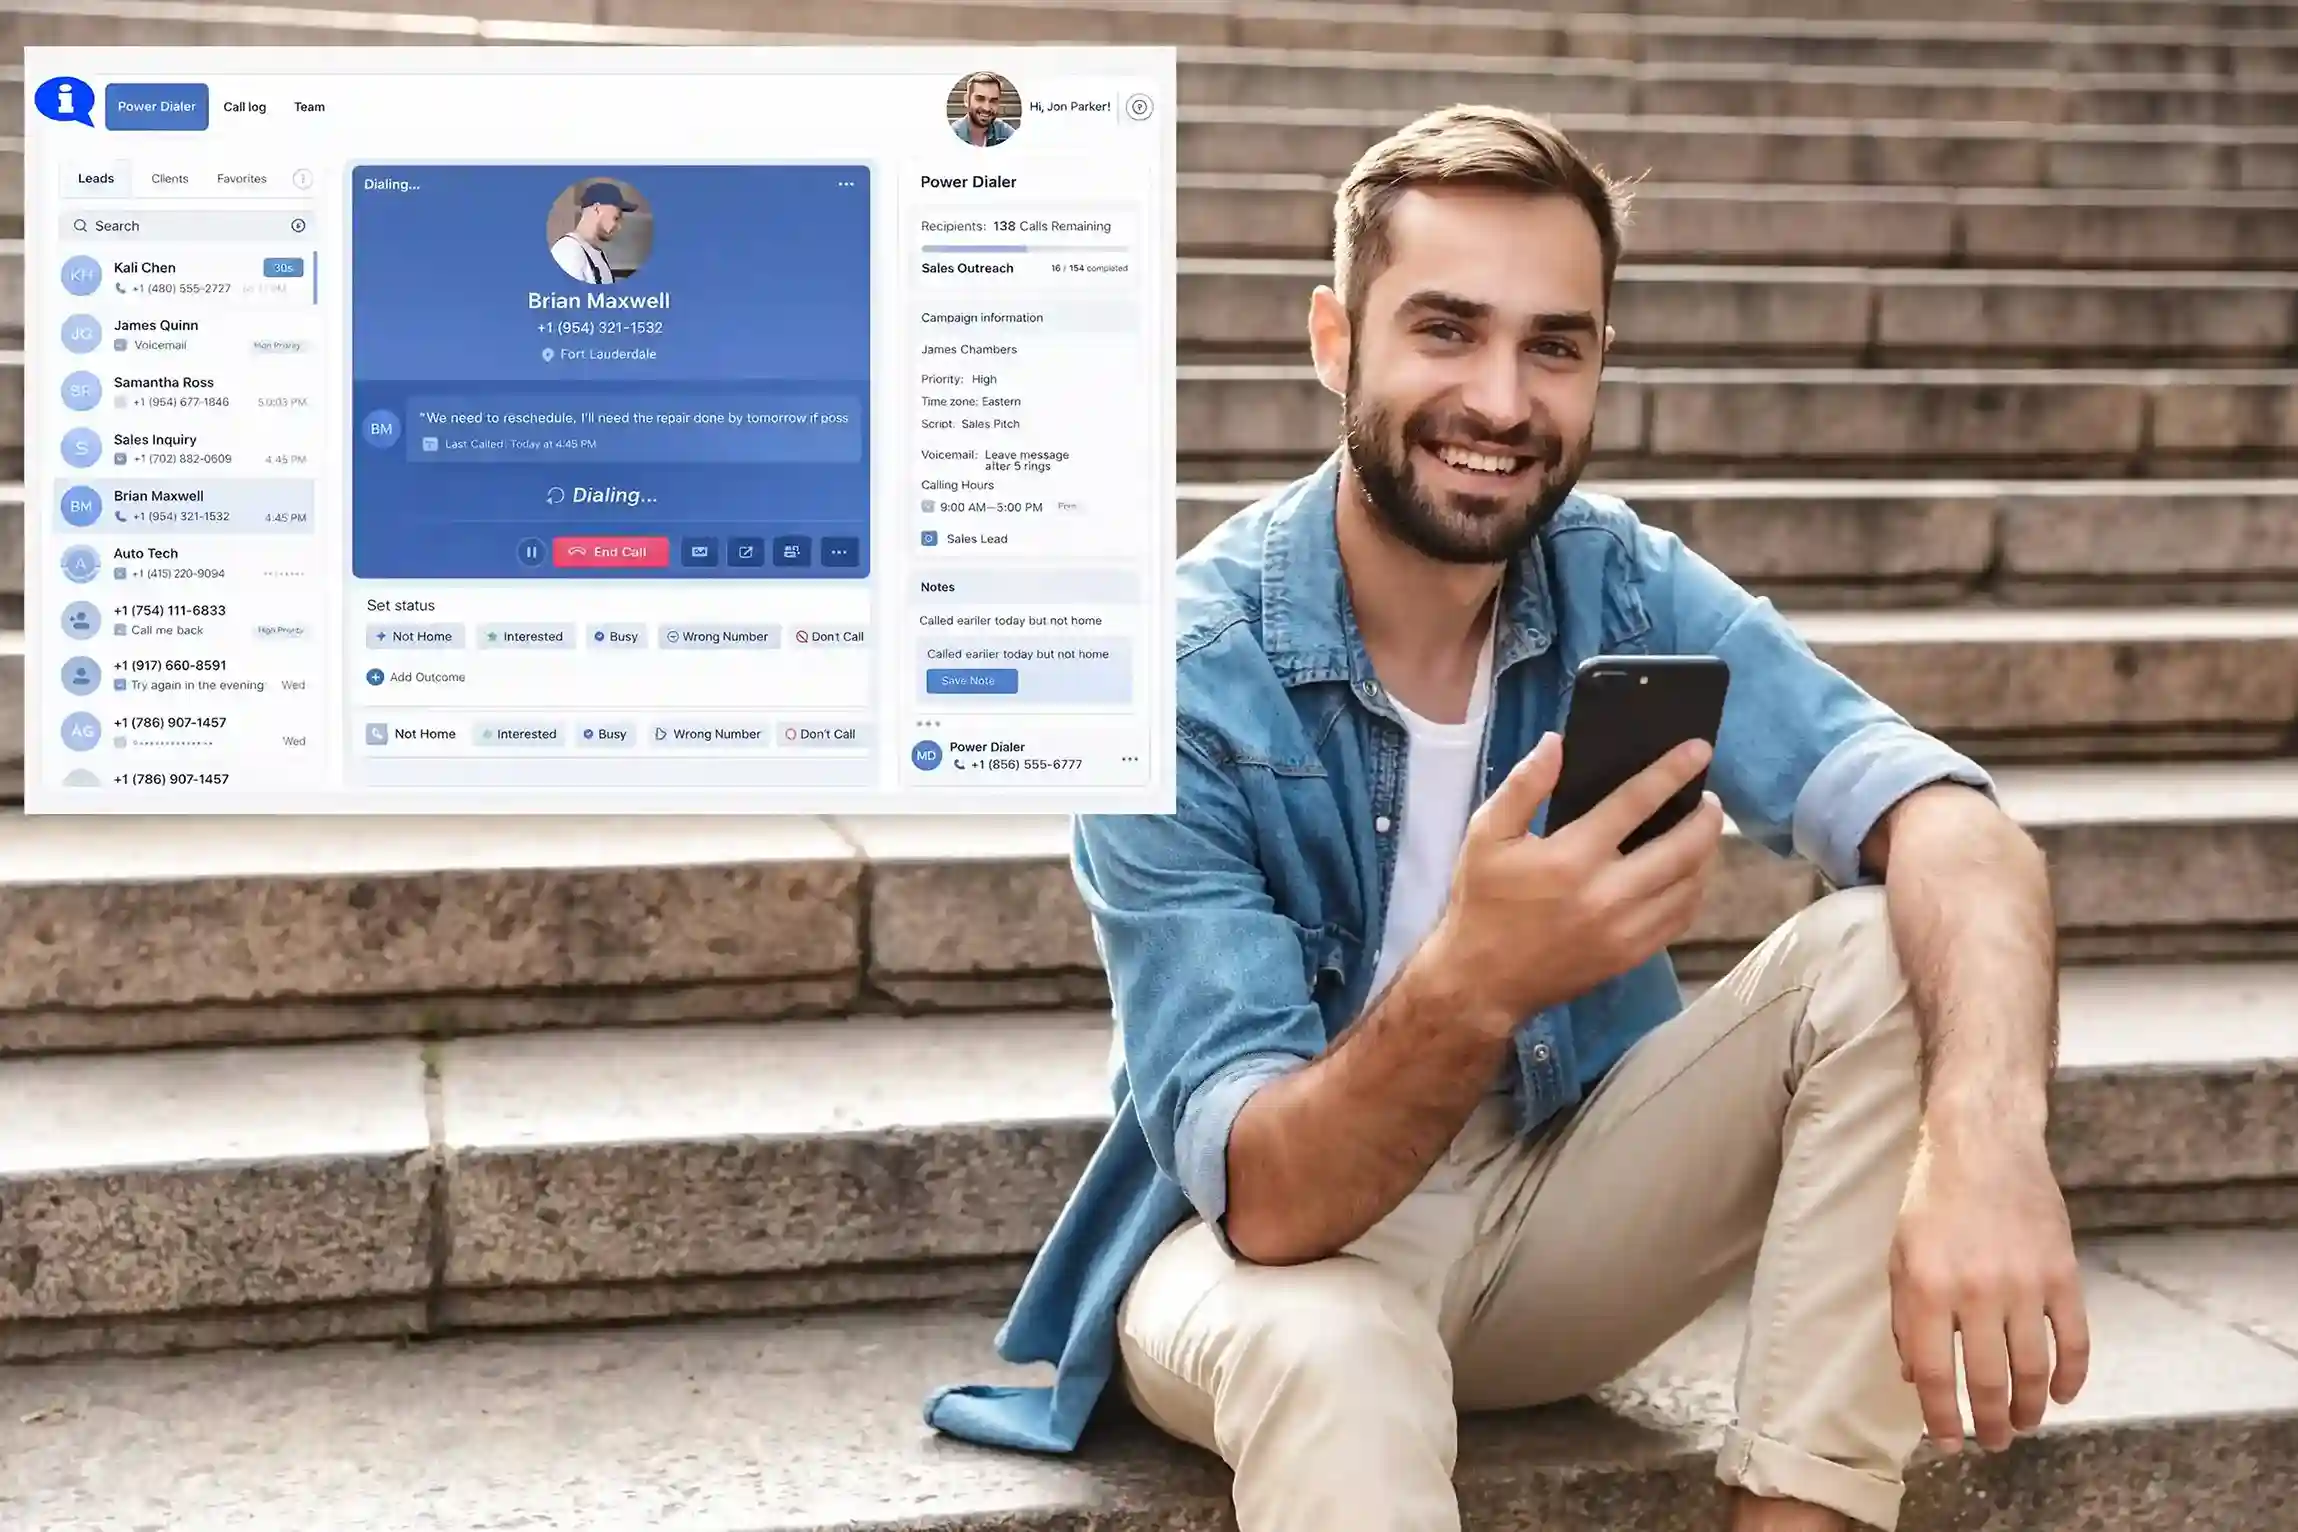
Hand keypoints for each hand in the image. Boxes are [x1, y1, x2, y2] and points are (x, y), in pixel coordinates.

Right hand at [1426, 731, 1725, 1033]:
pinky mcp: (1631, 955)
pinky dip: (1693, 891)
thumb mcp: (1485, 836)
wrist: (1482, 982)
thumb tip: (1557, 743)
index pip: (1636, 803)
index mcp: (1572, 856)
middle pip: (1682, 848)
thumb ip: (1522, 786)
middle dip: (1706, 818)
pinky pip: (1680, 918)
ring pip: (1690, 885)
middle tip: (1709, 799)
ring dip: (1705, 853)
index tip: (1700, 749)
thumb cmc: (1482, 902)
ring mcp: (1625, 929)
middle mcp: (1608, 893)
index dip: (1672, 772)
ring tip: (1702, 834)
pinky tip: (1688, 876)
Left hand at [1890, 1128, 2088, 1452]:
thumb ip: (1903, 1318)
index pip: (1934, 1375)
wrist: (1983, 1144)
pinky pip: (2075, 1340)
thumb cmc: (1931, 1200)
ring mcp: (2025, 1284)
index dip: (1940, 1418)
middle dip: (1989, 1423)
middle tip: (1992, 1441)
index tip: (1946, 1442)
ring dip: (2030, 1409)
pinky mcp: (2064, 1274)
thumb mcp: (1899, 1255)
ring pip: (2034, 1370)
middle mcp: (1976, 1291)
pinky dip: (2072, 1376)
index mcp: (1926, 1288)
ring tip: (2023, 1424)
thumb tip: (1915, 1378)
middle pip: (1986, 1382)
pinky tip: (2063, 1396)